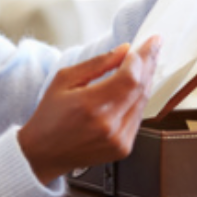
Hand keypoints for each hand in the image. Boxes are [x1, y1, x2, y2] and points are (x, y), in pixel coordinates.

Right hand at [17, 38, 161, 184]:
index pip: (130, 77)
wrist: (42, 154)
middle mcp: (109, 125)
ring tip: (146, 63)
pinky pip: (139, 117)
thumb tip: (124, 50)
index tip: (149, 42)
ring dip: (146, 80)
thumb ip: (97, 63)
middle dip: (149, 64)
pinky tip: (136, 87)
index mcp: (91, 105)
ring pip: (144, 102)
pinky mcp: (123, 148)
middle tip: (153, 47)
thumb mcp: (64, 80)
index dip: (142, 58)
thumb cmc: (49, 116)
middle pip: (141, 88)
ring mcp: (119, 139)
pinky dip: (139, 99)